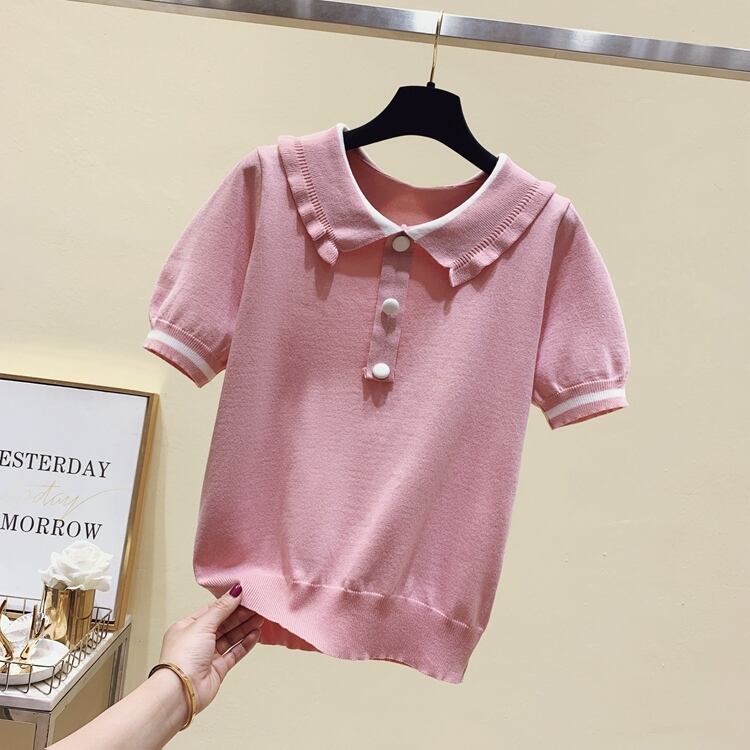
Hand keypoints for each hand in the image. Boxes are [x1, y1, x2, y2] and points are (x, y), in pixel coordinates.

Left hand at [157, 584, 263, 714]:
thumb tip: (234, 592)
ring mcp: (208, 655)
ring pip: (231, 637)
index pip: (212, 610)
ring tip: (260, 618)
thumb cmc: (182, 658)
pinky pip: (234, 652)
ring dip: (245, 628)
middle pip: (223, 623)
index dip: (229, 603)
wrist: (182, 692)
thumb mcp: (202, 625)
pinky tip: (255, 634)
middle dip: (240, 615)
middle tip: (256, 606)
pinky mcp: (217, 669)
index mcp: (187, 627)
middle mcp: (197, 641)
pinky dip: (245, 644)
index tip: (244, 595)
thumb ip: (221, 608)